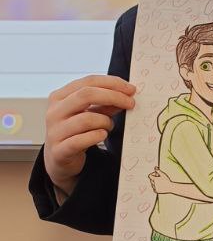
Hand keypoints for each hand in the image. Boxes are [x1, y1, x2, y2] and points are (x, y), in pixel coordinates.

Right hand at [44, 74, 135, 192]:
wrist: (59, 159)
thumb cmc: (76, 132)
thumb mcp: (90, 113)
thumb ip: (105, 104)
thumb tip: (126, 94)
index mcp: (59, 97)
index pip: (88, 81)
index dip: (112, 83)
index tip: (130, 89)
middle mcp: (54, 112)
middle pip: (86, 95)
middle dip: (113, 97)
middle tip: (130, 103)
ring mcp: (55, 131)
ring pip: (87, 119)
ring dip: (106, 122)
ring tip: (109, 126)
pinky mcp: (60, 151)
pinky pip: (82, 140)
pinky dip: (98, 136)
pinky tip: (102, 135)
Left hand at [148, 167, 172, 193]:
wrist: (170, 187)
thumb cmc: (167, 180)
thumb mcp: (163, 174)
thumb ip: (158, 170)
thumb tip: (155, 167)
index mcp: (155, 179)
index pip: (149, 176)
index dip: (152, 174)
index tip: (156, 174)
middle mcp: (153, 184)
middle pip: (151, 180)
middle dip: (154, 178)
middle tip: (159, 178)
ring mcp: (154, 188)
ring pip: (152, 184)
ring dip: (155, 182)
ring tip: (161, 182)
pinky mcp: (155, 191)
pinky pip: (154, 188)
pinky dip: (156, 186)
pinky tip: (160, 186)